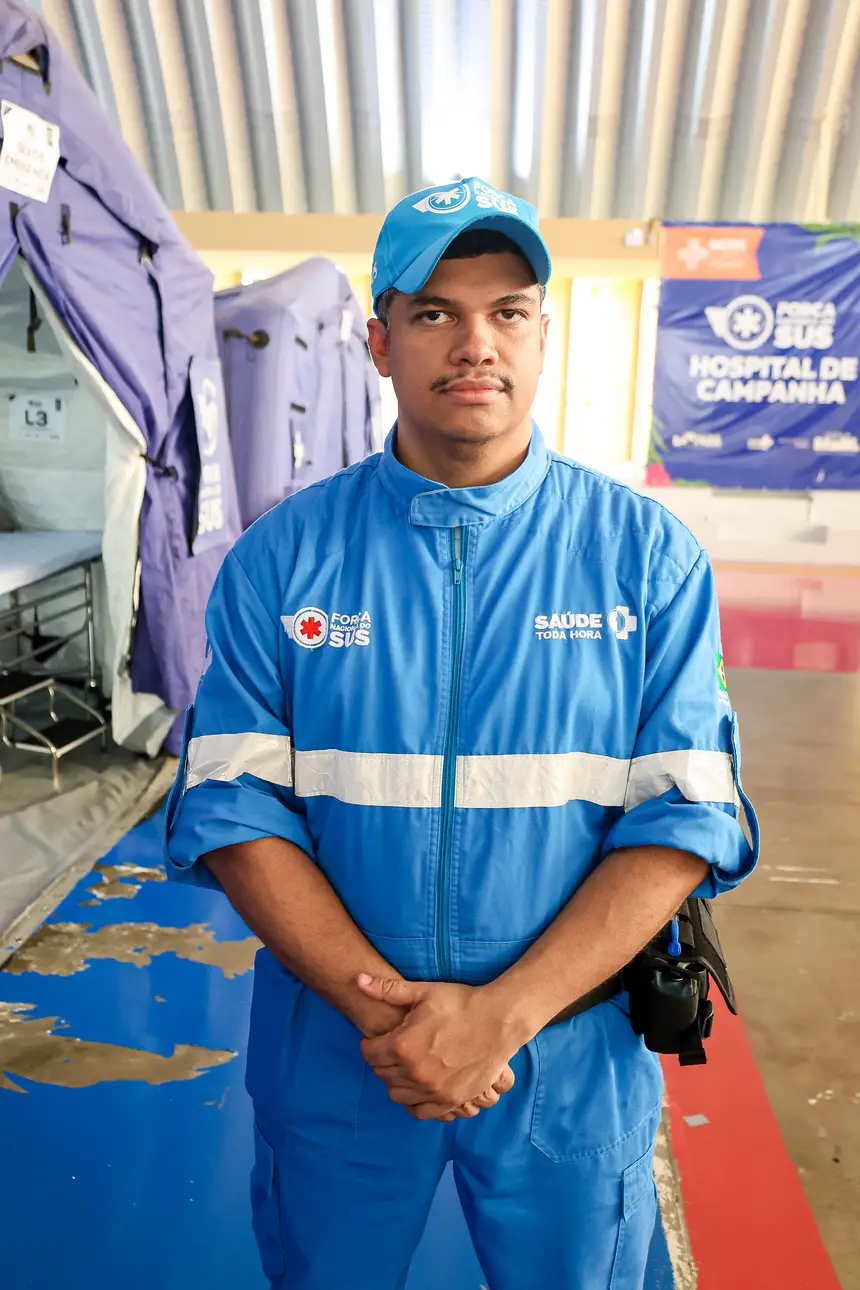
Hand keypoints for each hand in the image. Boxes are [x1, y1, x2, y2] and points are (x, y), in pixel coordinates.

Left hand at [356, 974, 521, 1119]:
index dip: (370, 1043)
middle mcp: (414, 1072)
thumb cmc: (461, 1002)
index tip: (378, 1038)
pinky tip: (419, 1085)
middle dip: (382, 1061)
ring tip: (406, 1065)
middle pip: (381, 1074)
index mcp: (402, 1045)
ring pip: (396, 1094)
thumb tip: (357, 980)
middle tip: (393, 1049)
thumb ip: (387, 990)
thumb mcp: (423, 992)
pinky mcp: (450, 1100)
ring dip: (396, 1080)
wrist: (498, 1020)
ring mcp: (432, 1090)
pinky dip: (414, 1100)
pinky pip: (419, 1111)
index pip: (369, 1054)